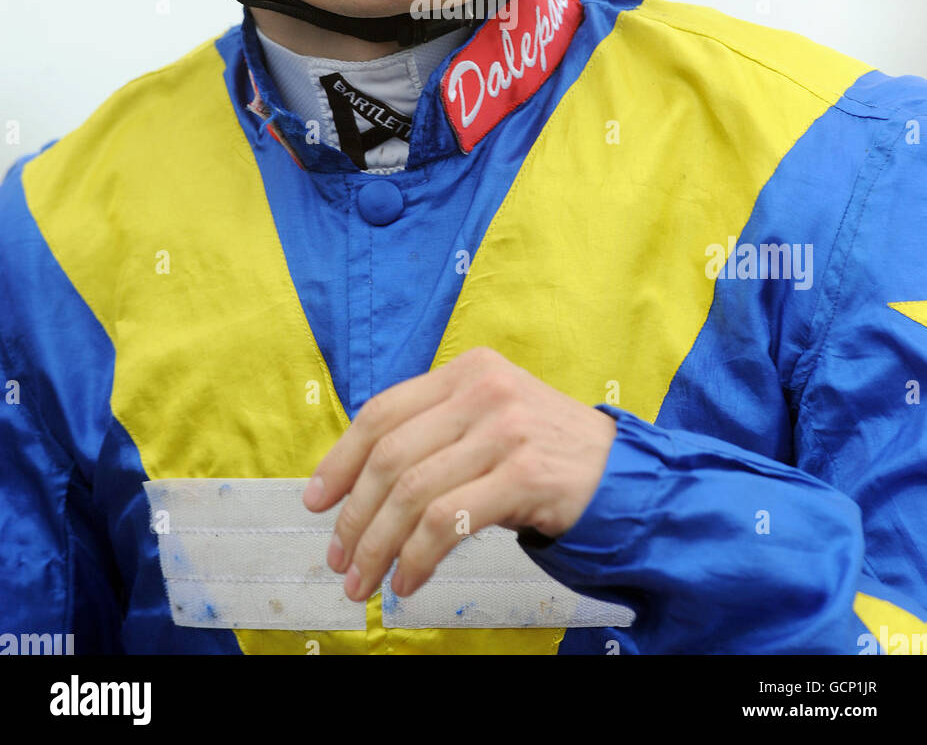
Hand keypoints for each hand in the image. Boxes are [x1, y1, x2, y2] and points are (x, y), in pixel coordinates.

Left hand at [301, 346, 617, 601]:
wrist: (624, 475)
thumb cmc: (547, 452)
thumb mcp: (491, 417)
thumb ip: (437, 429)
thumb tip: (359, 480)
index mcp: (468, 369)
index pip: (382, 411)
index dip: (340, 460)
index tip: (317, 501)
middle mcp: (483, 390)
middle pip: (390, 456)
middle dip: (354, 516)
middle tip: (339, 559)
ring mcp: (504, 430)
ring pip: (411, 493)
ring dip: (378, 547)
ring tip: (366, 582)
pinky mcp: (524, 474)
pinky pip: (446, 522)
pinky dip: (417, 559)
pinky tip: (409, 581)